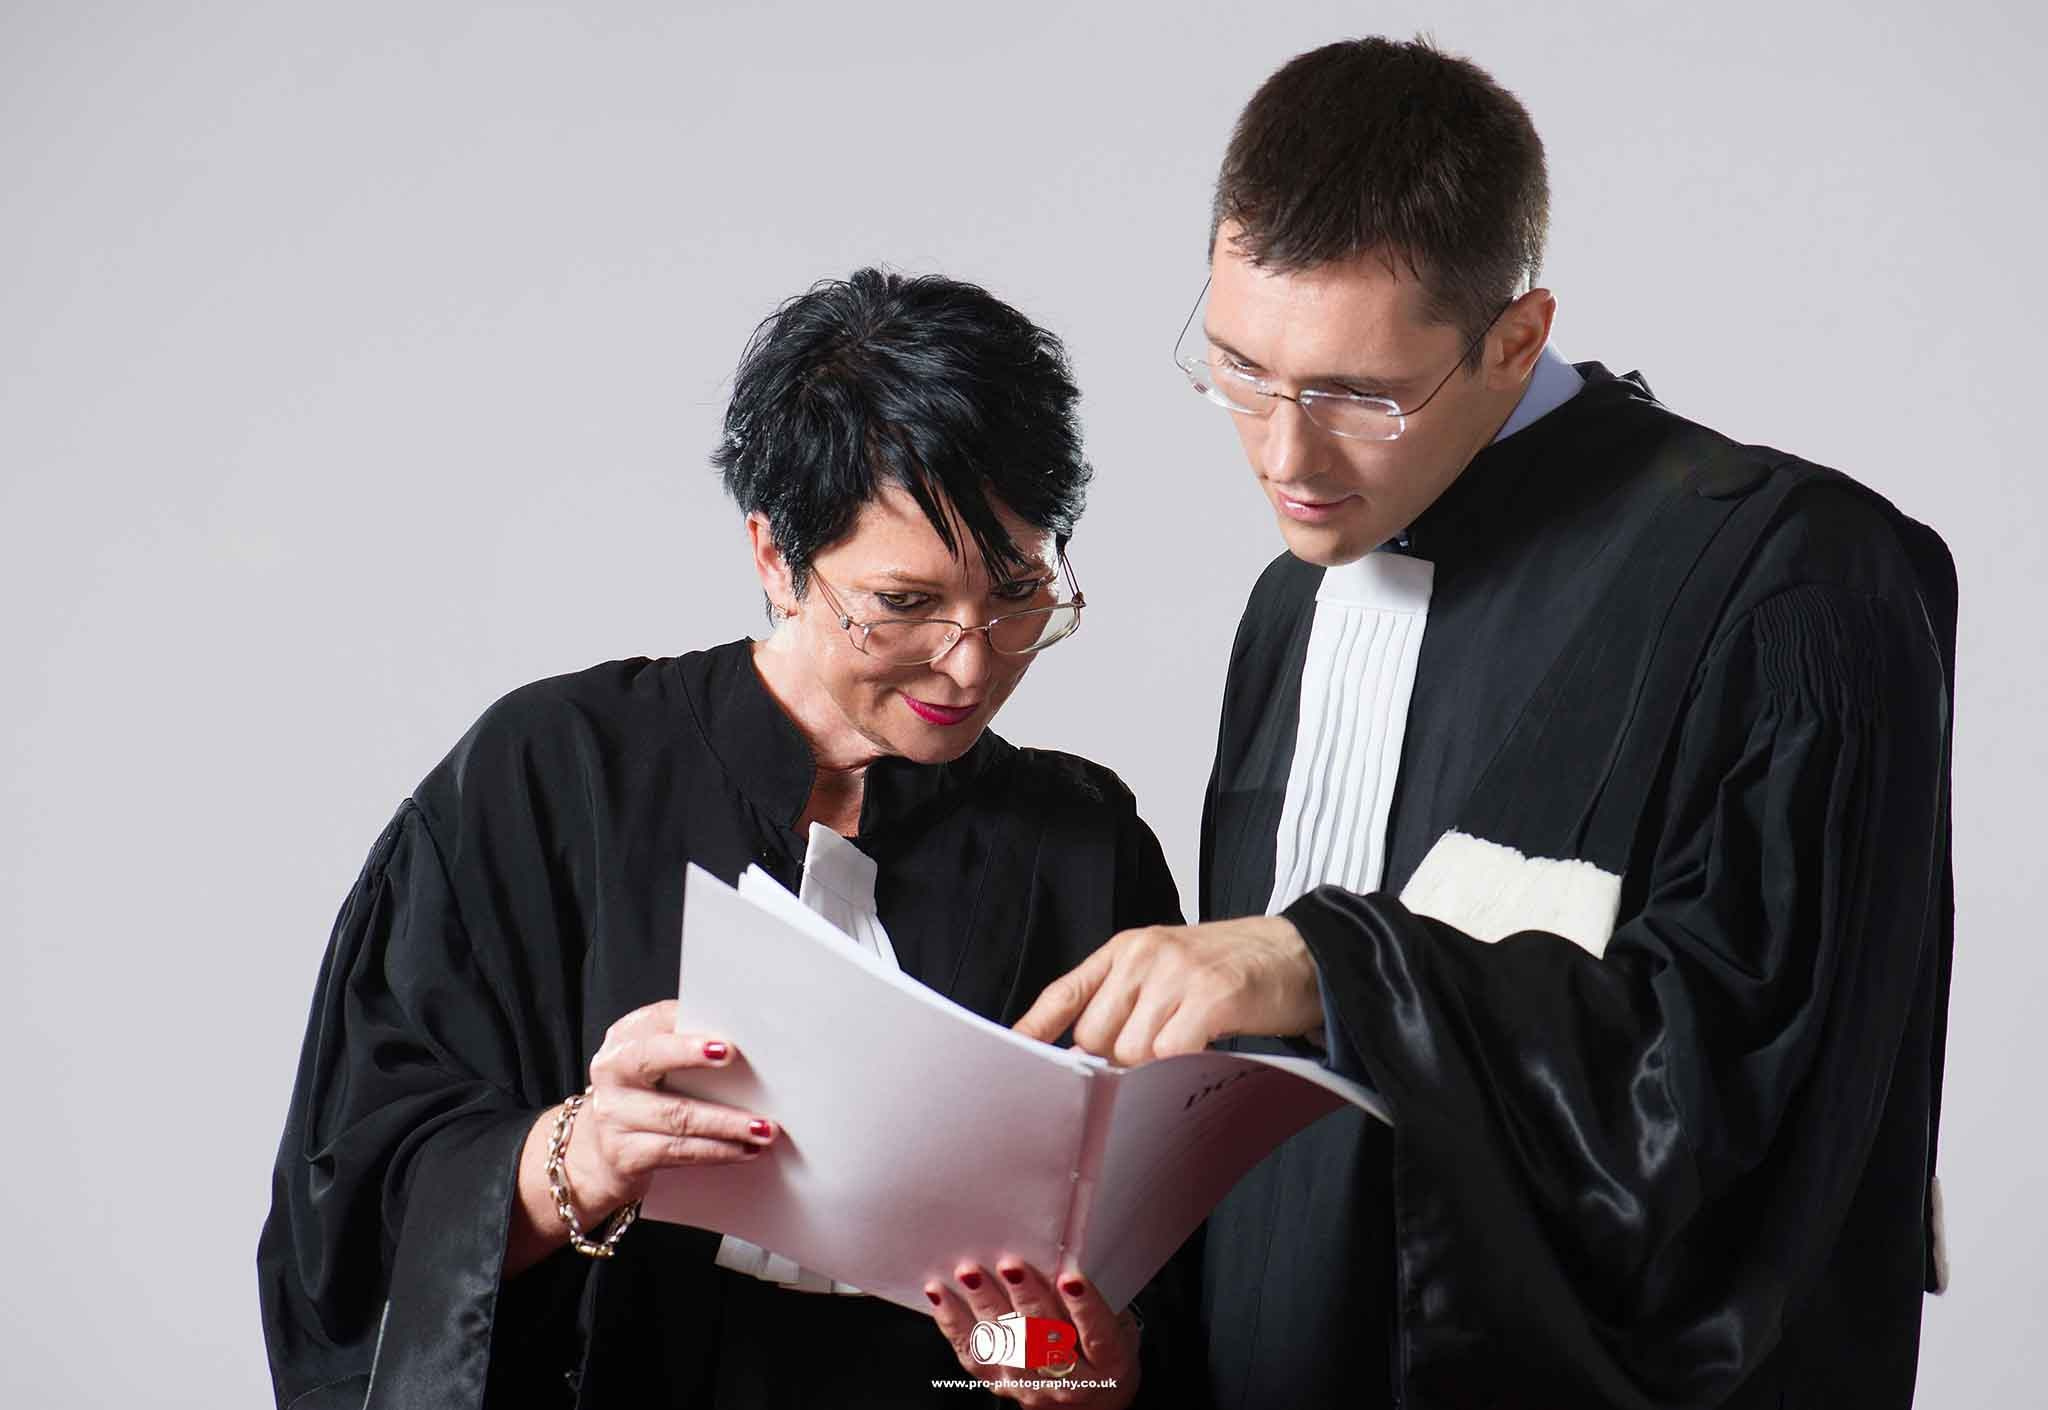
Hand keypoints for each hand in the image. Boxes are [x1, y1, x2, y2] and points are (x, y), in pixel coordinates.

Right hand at [564, 998, 777, 1219]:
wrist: (600, 1149)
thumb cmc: (645, 1094)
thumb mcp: (657, 1063)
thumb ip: (689, 1046)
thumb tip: (753, 1048)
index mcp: (626, 1037)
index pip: (657, 1021)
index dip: (688, 1028)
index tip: (723, 1035)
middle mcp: (612, 1071)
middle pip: (650, 1059)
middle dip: (690, 1055)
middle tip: (731, 1056)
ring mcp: (613, 1115)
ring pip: (675, 1115)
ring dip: (726, 1122)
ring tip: (763, 1126)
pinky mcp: (624, 1155)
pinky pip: (676, 1151)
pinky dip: (716, 1151)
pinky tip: (744, 1151)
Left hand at [926, 1261, 1138, 1407]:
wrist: (1091, 1401)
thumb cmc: (1103, 1351)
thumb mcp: (1119, 1325)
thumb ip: (1099, 1299)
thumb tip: (1070, 1251)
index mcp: (1109, 1363)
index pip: (1096, 1334)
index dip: (1083, 1306)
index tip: (1069, 1278)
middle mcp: (1070, 1381)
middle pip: (1045, 1340)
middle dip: (1026, 1299)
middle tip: (1010, 1266)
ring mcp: (1032, 1386)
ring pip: (1005, 1348)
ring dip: (984, 1307)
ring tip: (970, 1274)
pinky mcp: (1000, 1383)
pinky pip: (973, 1355)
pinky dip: (953, 1323)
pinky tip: (941, 1295)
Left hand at [1013, 916, 1323, 1062]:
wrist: (1301, 953)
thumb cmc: (1233, 968)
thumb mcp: (1167, 968)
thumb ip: (1125, 1001)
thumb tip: (1084, 1056)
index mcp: (1126, 949)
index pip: (1065, 991)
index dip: (1035, 1027)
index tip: (1012, 1053)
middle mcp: (1144, 955)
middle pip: (1095, 1037)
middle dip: (1117, 1060)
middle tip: (1156, 1054)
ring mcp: (1177, 973)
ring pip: (1131, 1051)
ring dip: (1155, 1064)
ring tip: (1189, 1042)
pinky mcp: (1211, 995)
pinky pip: (1172, 1053)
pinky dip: (1183, 1063)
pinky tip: (1206, 1047)